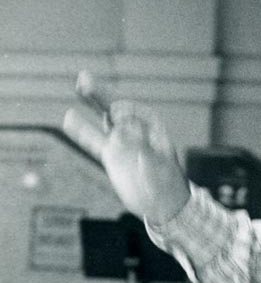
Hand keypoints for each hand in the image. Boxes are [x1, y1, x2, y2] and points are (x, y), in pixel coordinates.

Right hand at [63, 73, 189, 223]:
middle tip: (84, 78)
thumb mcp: (159, 168)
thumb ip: (142, 150)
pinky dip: (83, 130)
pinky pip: (95, 141)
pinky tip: (70, 118)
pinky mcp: (111, 156)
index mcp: (154, 130)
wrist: (163, 204)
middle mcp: (137, 132)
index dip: (126, 113)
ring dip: (93, 103)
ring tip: (80, 85)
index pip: (137, 114)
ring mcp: (123, 143)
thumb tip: (125, 134)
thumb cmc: (168, 184)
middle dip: (103, 95)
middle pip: (117, 109)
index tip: (116, 116)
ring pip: (104, 119)